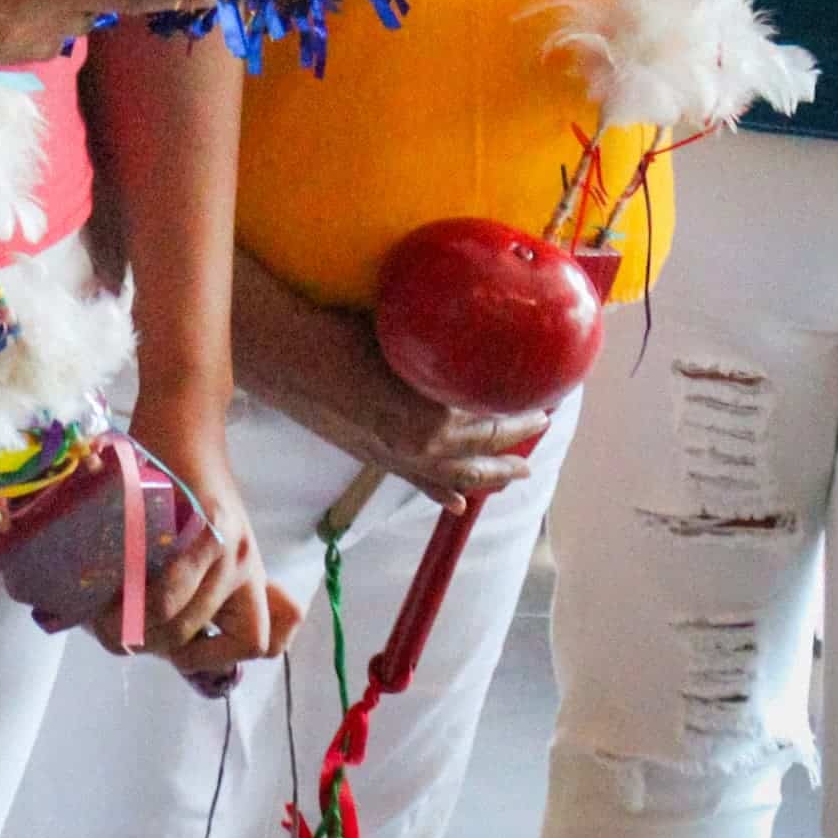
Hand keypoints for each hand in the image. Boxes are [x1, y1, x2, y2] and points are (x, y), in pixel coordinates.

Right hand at [125, 403, 276, 678]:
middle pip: (204, 640)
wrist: (185, 421)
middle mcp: (247, 568)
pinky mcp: (210, 527)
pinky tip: (117, 593)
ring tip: (107, 618)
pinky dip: (147, 598)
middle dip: (156, 646)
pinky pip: (178, 586)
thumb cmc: (184, 481)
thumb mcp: (205, 538)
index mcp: (250, 576)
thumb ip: (197, 585)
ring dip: (142, 626)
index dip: (219, 660)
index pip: (260, 645)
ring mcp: (232, 549)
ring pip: (187, 620)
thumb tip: (155, 640)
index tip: (179, 653)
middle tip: (120, 632)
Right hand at [241, 299, 549, 504]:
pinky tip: (455, 504)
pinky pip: (417, 484)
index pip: (494, 422)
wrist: (292, 355)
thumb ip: (448, 348)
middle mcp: (422, 446)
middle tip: (540, 430)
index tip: (545, 402)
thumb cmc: (346, 333)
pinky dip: (440, 494)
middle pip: (481, 454)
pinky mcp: (375, 458)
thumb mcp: (411, 336)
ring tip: (511, 475)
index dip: (522, 414)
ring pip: (454, 477)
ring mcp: (398, 457)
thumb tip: (481, 337)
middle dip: (513, 448)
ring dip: (487, 477)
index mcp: (435, 416)